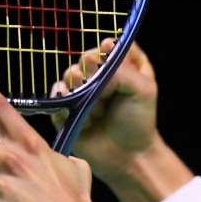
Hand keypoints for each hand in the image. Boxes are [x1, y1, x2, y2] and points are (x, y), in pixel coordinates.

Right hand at [51, 39, 158, 184]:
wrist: (127, 157)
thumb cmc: (139, 122)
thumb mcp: (144, 91)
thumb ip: (124, 71)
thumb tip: (96, 61)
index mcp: (122, 67)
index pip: (109, 45)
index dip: (106, 49)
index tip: (107, 55)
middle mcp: (100, 76)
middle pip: (85, 58)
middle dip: (90, 69)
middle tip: (100, 86)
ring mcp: (81, 92)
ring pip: (68, 75)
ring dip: (79, 88)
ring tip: (96, 108)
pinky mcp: (66, 109)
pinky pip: (56, 97)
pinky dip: (67, 104)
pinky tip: (84, 118)